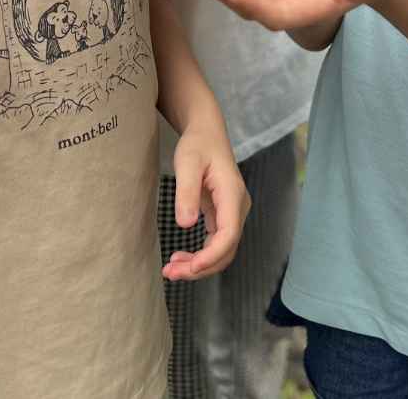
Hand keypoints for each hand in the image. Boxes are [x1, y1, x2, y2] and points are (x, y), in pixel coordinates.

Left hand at [164, 122, 249, 280]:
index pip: (229, 234)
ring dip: (200, 265)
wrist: (206, 133)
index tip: (189, 266)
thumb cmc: (197, 145)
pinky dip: (201, 255)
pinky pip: (217, 243)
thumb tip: (185, 225)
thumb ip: (186, 193)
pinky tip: (181, 259)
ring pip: (223, 250)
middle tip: (170, 273)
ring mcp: (233, 213)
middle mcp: (238, 207)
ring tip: (171, 270)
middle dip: (201, 267)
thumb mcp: (187, 163)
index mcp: (232, 195)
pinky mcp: (224, 215)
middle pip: (227, 249)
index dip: (211, 255)